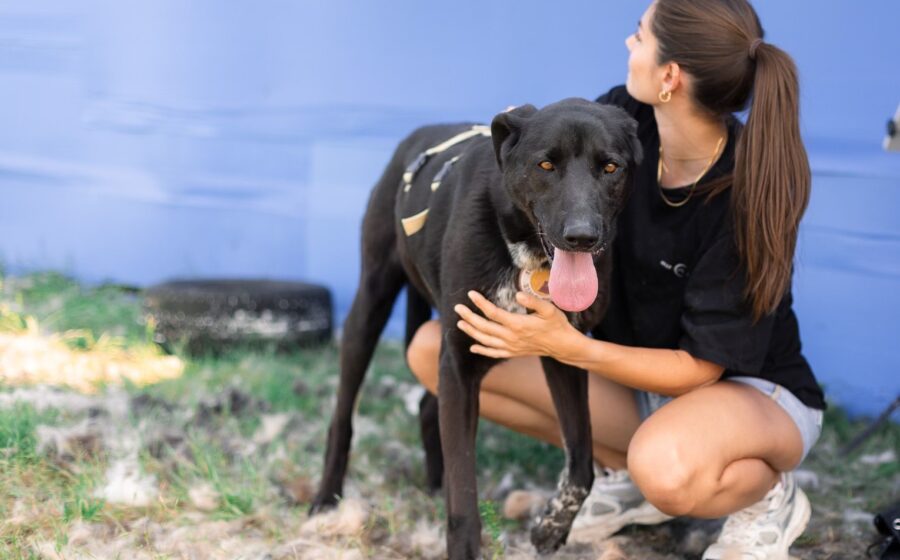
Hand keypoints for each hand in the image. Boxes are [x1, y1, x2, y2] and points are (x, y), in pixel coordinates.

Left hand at [453, 290, 580, 359]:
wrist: (563, 346)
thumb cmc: (557, 325)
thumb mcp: (549, 310)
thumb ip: (533, 302)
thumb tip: (517, 295)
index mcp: (518, 325)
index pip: (493, 313)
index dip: (480, 303)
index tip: (471, 294)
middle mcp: (511, 337)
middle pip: (484, 327)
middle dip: (469, 317)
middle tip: (457, 308)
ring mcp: (511, 347)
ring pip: (486, 340)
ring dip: (471, 332)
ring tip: (460, 323)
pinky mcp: (513, 353)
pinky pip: (494, 353)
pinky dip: (482, 350)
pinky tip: (473, 348)